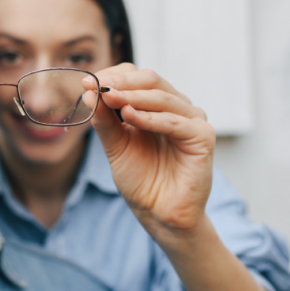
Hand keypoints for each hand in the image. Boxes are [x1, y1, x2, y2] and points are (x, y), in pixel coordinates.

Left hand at [83, 63, 214, 247]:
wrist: (159, 213)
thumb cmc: (141, 181)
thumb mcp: (116, 147)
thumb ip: (105, 122)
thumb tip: (89, 93)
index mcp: (155, 107)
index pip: (137, 78)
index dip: (113, 77)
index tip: (87, 83)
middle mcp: (175, 109)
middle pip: (151, 81)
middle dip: (121, 82)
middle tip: (98, 86)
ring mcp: (192, 120)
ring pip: (162, 97)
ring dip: (133, 96)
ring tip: (110, 97)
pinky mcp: (203, 137)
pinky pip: (175, 121)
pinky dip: (150, 117)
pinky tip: (129, 116)